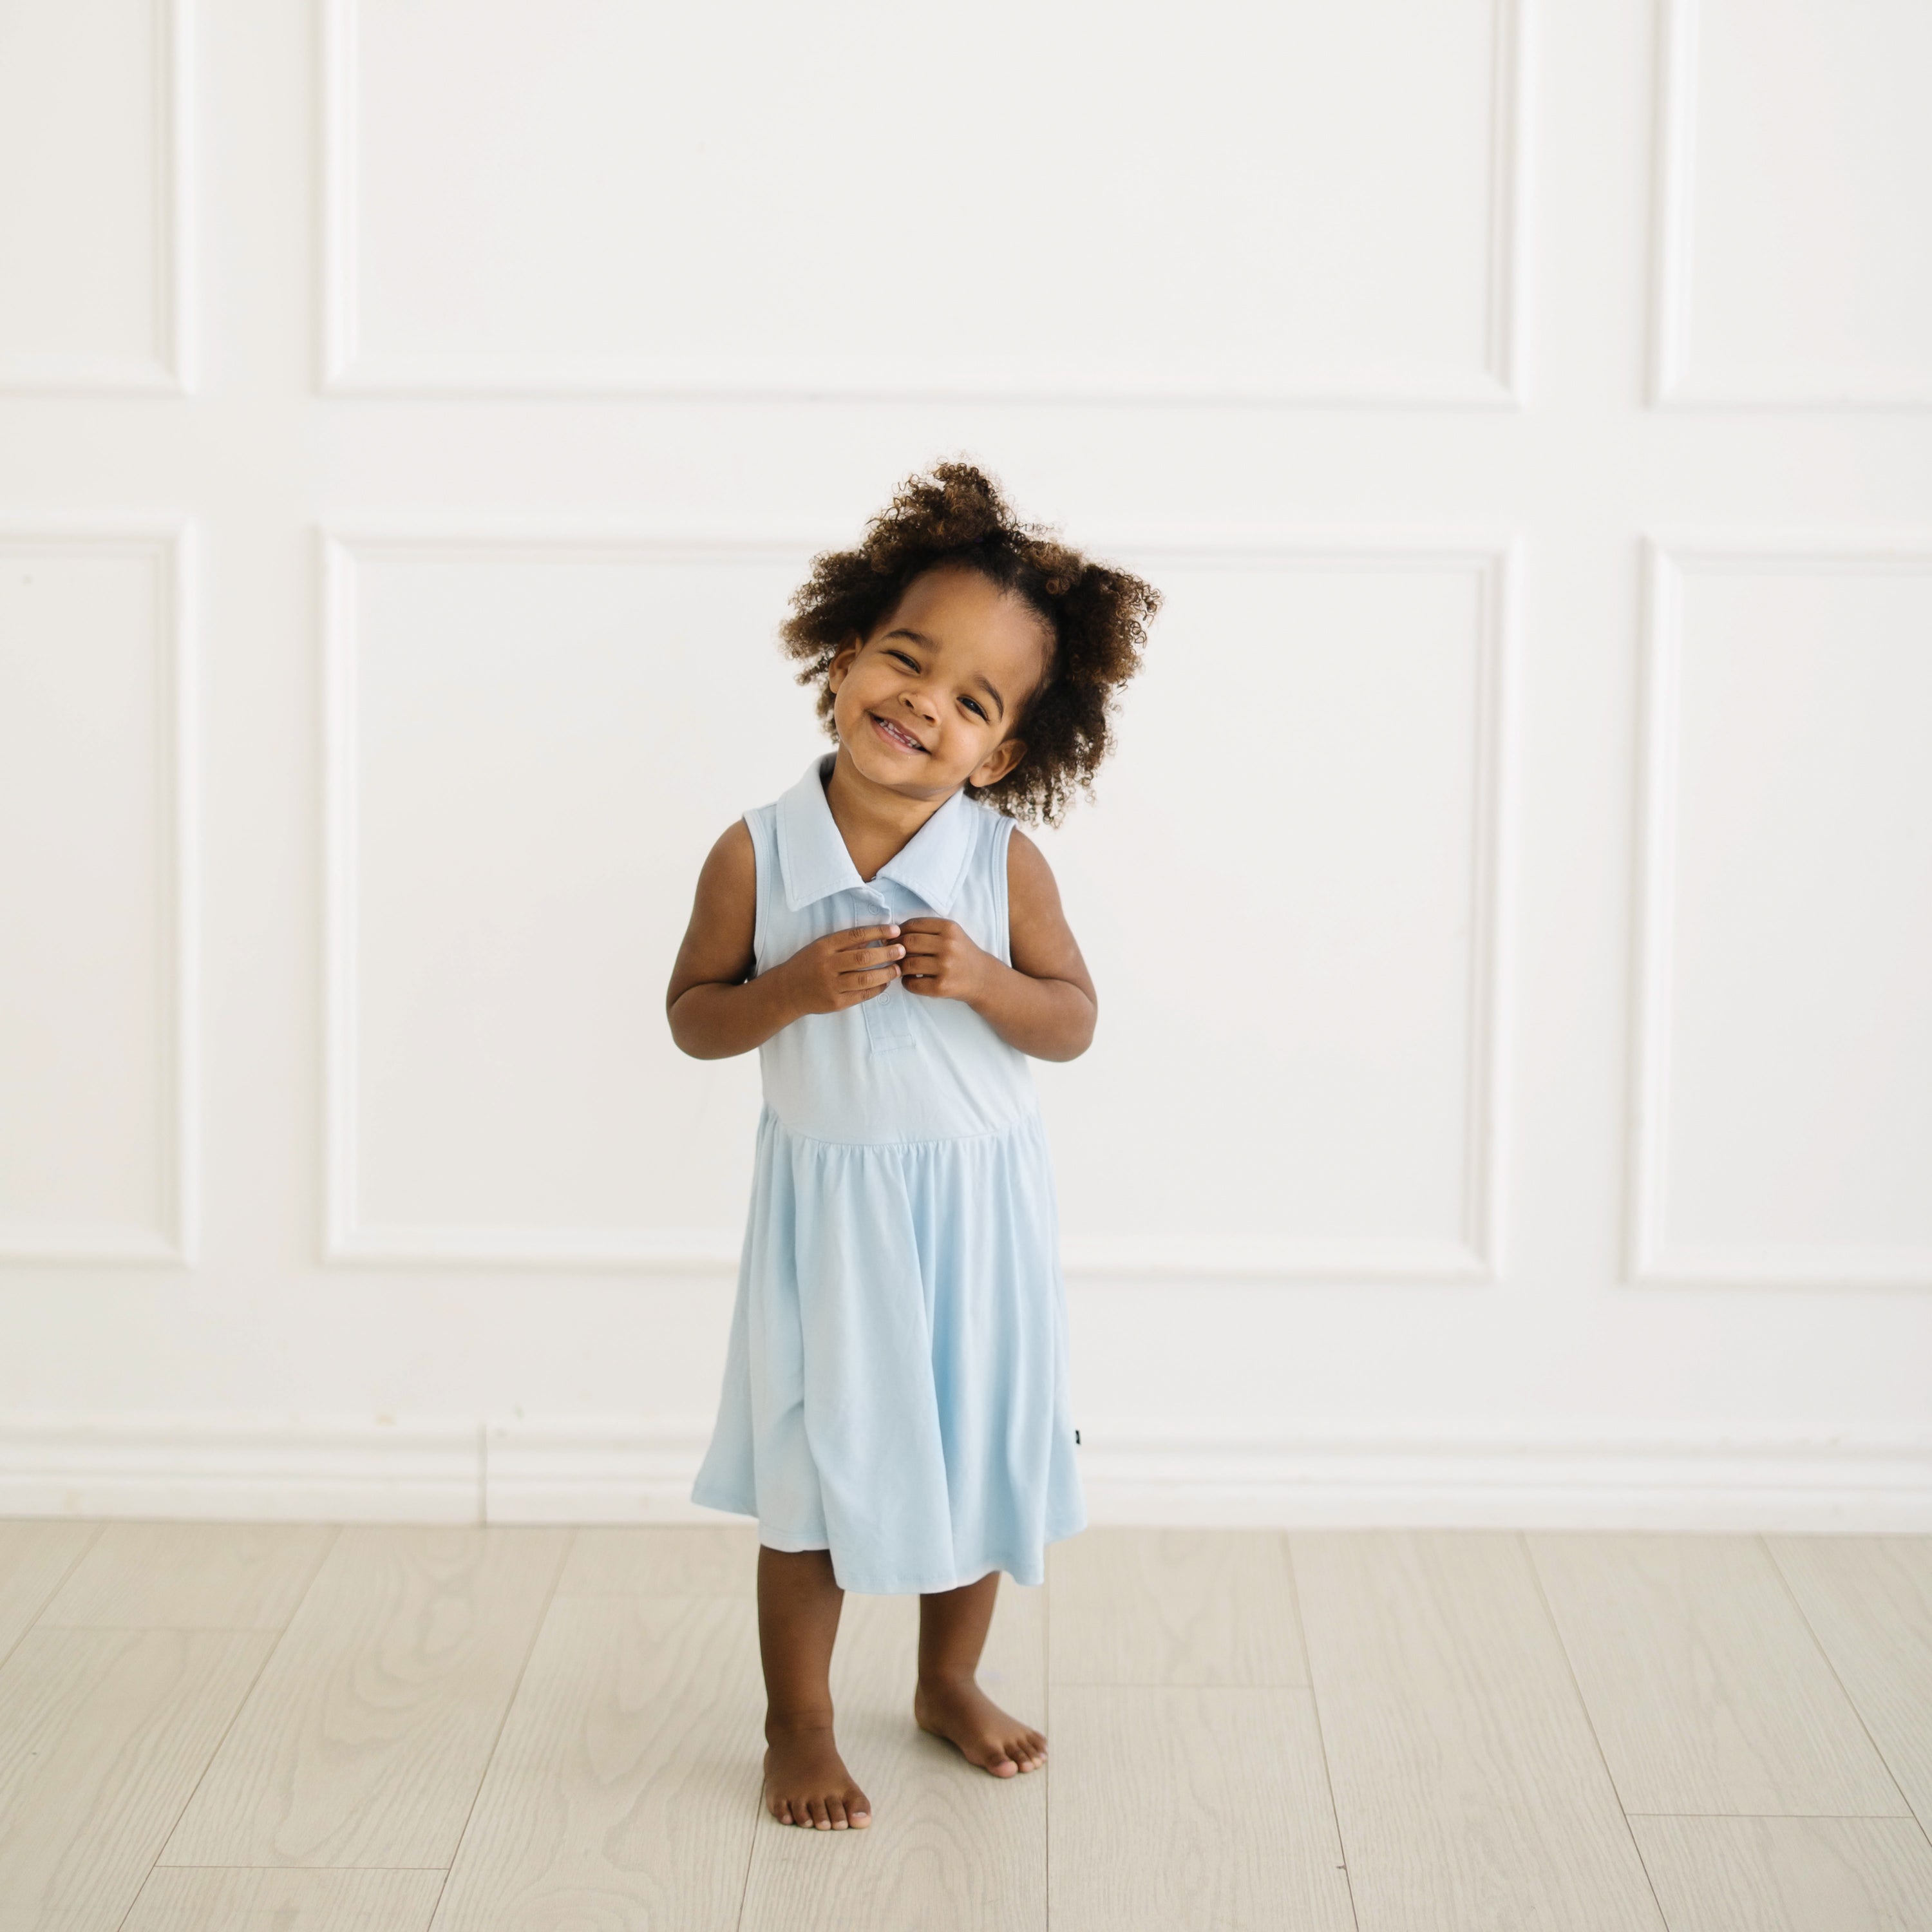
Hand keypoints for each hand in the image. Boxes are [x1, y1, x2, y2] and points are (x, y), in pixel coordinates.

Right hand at [774, 923, 904, 1015]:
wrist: (786, 991)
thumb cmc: (807, 965)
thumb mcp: (821, 947)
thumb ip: (845, 942)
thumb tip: (875, 936)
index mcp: (823, 947)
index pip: (855, 935)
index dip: (877, 931)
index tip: (895, 929)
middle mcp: (827, 965)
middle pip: (863, 958)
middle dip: (886, 953)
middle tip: (902, 950)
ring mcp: (831, 986)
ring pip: (864, 979)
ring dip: (885, 973)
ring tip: (897, 968)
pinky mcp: (835, 1003)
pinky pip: (861, 995)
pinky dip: (877, 989)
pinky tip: (885, 983)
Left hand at [897, 917, 994, 1005]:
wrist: (982, 977)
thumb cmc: (961, 953)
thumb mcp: (951, 933)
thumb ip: (927, 930)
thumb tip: (893, 934)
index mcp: (949, 928)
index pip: (913, 925)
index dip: (898, 932)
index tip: (894, 938)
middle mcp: (948, 946)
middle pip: (907, 943)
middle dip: (896, 949)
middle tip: (895, 954)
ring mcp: (945, 967)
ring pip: (907, 964)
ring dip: (900, 967)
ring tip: (904, 968)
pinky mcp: (941, 987)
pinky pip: (912, 984)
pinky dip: (906, 982)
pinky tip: (912, 980)